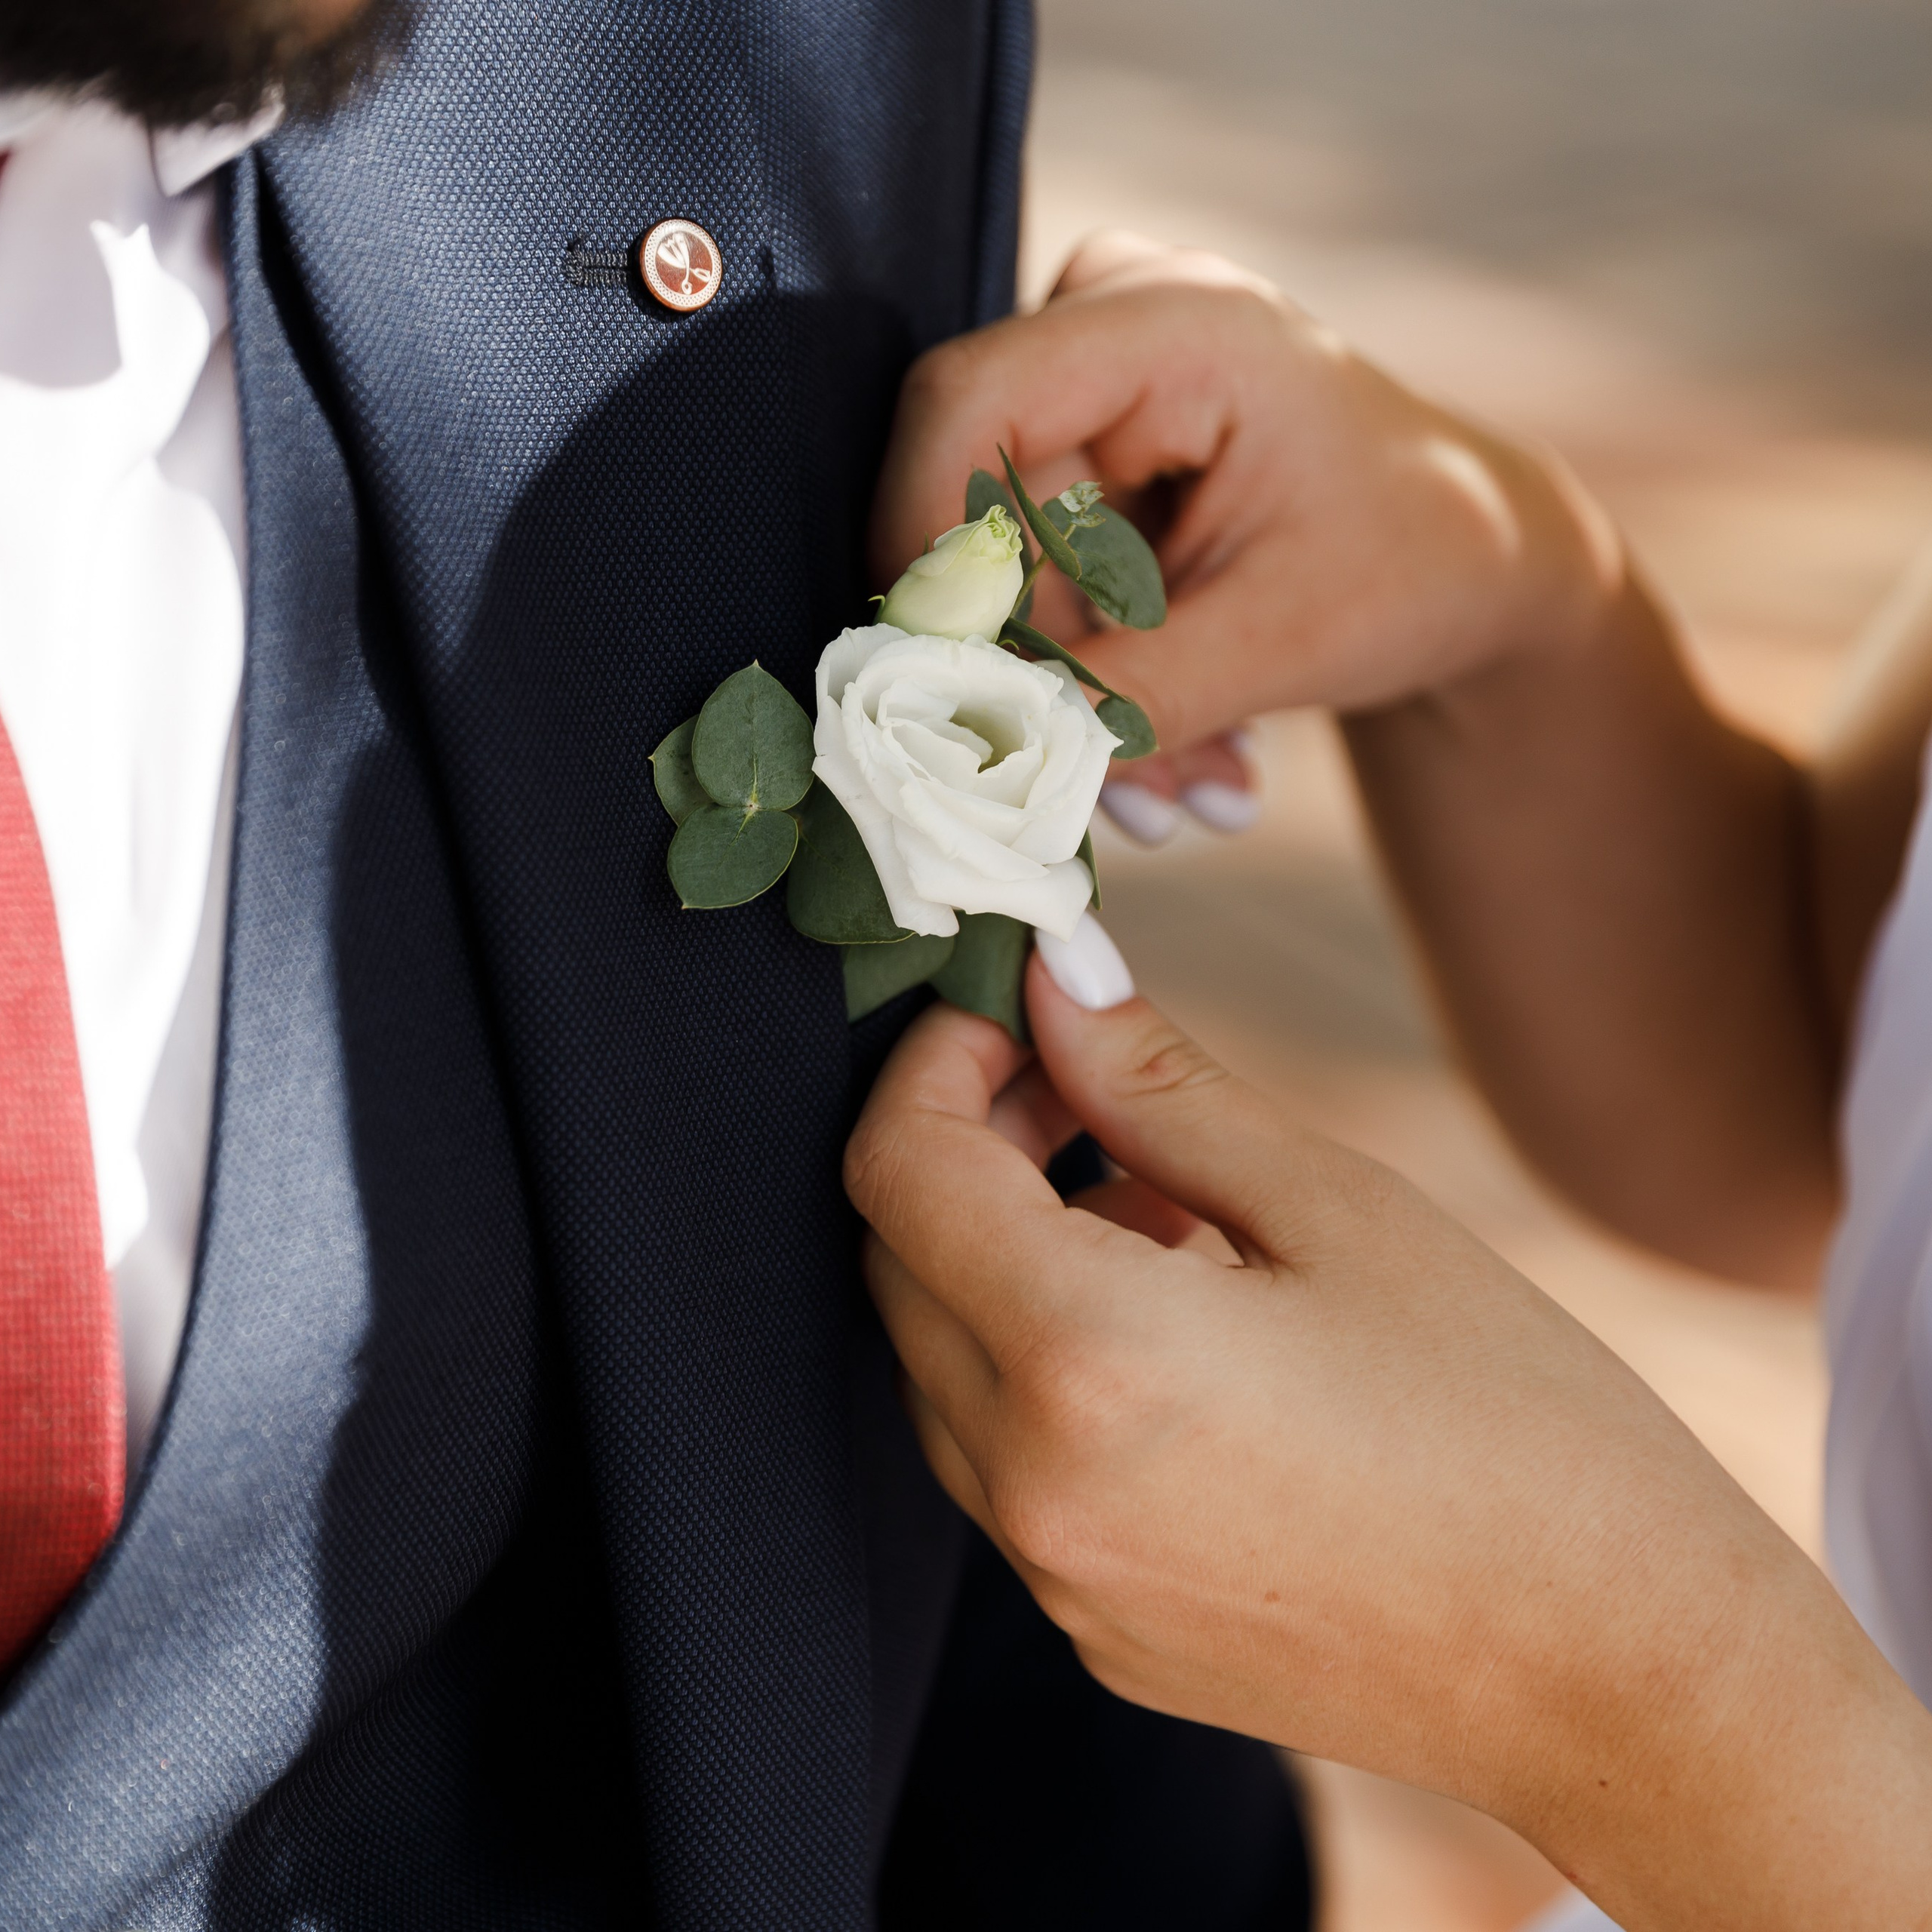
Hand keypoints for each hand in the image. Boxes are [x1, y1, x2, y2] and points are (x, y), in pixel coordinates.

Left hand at [845, 957, 1931, 1930]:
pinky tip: (1168, 1325)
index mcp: (1085, 1359)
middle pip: (900, 1266)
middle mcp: (1035, 1488)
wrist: (1622, 1675)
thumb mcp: (1334, 1211)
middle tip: (1074, 1087)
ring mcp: (1060, 1580)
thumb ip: (1158, 1089)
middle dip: (959, 1151)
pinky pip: (1006, 1465)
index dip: (931, 1066)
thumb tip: (1057, 978)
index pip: (897, 1171)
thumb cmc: (1515, 1423)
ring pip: (942, 1366)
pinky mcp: (1101, 1633)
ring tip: (1148, 1203)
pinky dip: (1038, 1366)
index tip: (1006, 1016)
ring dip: (998, 1259)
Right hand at [871, 232, 1622, 754]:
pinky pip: (1046, 584)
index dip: (929, 549)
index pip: (969, 405)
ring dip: (1088, 703)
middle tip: (1130, 798)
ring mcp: (1097, 387)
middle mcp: (1117, 323)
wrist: (1475, 559)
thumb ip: (1134, 689)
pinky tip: (1190, 751)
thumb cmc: (1420, 563)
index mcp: (1179, 321)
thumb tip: (1000, 743)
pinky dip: (1106, 679)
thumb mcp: (1286, 638)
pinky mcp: (1092, 455)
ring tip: (1189, 794)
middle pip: (986, 512)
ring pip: (1011, 572)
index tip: (948, 688)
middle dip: (1049, 671)